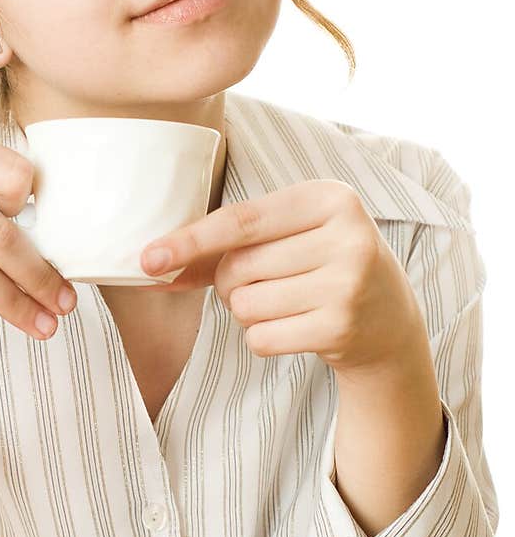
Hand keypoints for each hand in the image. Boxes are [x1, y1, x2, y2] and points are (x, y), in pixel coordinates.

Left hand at [139, 179, 426, 374]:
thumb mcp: (289, 238)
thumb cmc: (320, 268)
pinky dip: (262, 338)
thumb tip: (153, 264)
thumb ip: (226, 245)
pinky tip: (296, 328)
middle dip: (231, 283)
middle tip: (266, 284)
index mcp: (330, 198)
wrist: (388, 322)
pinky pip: (261, 337)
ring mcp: (348, 283)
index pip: (241, 219)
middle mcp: (346, 235)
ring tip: (287, 305)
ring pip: (246, 303)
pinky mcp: (341, 327)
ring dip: (247, 312)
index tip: (148, 259)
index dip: (190, 240)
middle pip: (239, 265)